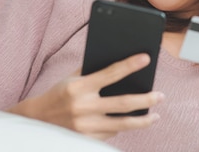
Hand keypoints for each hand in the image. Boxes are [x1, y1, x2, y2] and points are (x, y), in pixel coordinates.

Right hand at [9, 53, 163, 139]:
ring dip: (143, 120)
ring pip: (122, 124)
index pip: (111, 73)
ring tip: (156, 115)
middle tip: (161, 95)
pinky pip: (112, 134)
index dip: (130, 65)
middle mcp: (83, 107)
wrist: (37, 120)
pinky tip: (133, 123)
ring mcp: (86, 127)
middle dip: (146, 99)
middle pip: (123, 103)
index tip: (146, 58)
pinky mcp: (86, 140)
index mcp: (79, 87)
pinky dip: (123, 128)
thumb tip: (121, 63)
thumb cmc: (59, 94)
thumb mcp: (72, 78)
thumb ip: (93, 71)